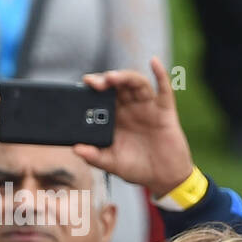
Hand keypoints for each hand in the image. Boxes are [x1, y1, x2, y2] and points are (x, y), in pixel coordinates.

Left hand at [75, 55, 193, 196]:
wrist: (164, 179)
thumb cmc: (138, 168)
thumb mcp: (111, 163)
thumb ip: (94, 156)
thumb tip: (76, 149)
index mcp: (115, 116)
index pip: (102, 95)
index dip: (94, 87)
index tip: (84, 84)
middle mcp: (131, 108)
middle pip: (118, 85)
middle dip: (106, 80)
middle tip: (95, 83)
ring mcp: (148, 107)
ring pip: (137, 83)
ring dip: (125, 76)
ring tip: (113, 78)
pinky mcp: (165, 111)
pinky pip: (164, 90)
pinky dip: (161, 74)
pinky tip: (154, 62)